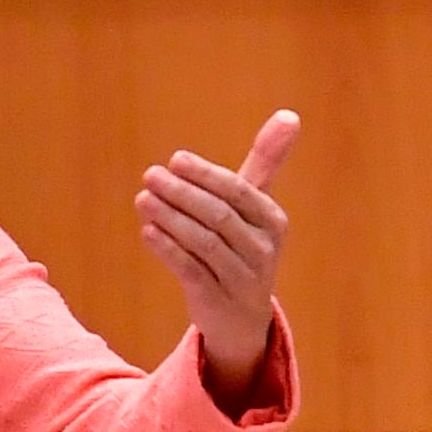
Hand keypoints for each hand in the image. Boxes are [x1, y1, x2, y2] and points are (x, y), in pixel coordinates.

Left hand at [133, 110, 299, 397]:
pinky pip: (190, 270)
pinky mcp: (216, 299)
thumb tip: (289, 114)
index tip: (175, 160)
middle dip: (182, 194)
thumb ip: (266, 162)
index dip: (207, 175)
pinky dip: (167, 249)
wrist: (242, 317)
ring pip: (203, 243)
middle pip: (218, 216)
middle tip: (150, 175)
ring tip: (142, 199)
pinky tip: (147, 230)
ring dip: (170, 218)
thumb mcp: (255, 207)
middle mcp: (263, 249)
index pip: (240, 193)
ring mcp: (241, 278)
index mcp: (272, 221)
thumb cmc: (244, 246)